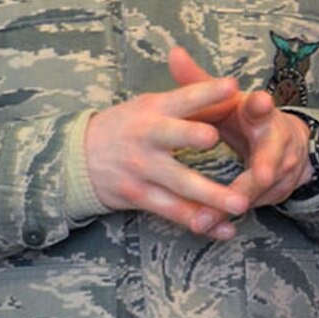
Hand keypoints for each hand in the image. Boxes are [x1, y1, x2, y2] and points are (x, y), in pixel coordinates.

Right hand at [83, 75, 250, 238]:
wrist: (78, 157)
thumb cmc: (129, 126)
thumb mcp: (152, 106)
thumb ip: (191, 102)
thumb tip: (233, 90)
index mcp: (155, 109)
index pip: (184, 97)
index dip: (207, 92)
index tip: (232, 86)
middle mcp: (148, 137)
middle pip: (172, 136)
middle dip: (191, 136)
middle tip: (214, 138)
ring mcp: (144, 169)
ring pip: (180, 183)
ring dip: (211, 195)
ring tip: (240, 204)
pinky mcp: (141, 196)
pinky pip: (175, 212)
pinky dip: (202, 222)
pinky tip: (226, 230)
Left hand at [167, 46, 312, 208]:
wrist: (287, 142)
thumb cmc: (245, 117)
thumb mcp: (224, 99)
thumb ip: (198, 82)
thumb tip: (173, 52)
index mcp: (260, 112)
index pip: (263, 105)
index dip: (262, 104)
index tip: (258, 100)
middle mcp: (278, 138)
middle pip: (273, 154)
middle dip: (266, 166)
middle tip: (259, 177)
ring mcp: (283, 166)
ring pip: (263, 187)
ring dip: (242, 199)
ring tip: (213, 214)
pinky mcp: (279, 189)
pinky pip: (258, 204)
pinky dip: (235, 213)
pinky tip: (211, 224)